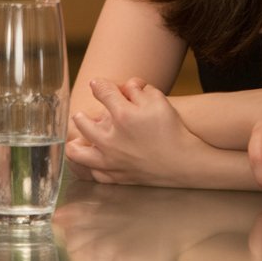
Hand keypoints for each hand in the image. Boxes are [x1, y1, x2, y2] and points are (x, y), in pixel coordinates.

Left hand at [66, 77, 206, 186]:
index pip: (101, 91)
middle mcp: (110, 138)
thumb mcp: (159, 100)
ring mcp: (110, 160)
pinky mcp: (115, 176)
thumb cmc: (173, 129)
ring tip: (79, 138)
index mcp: (122, 115)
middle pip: (81, 121)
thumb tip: (124, 86)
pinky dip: (90, 166)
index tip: (97, 84)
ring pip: (77, 151)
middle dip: (81, 114)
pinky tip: (95, 159)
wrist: (185, 163)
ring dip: (76, 141)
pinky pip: (93, 172)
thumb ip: (137, 89)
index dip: (99, 85)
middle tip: (83, 114)